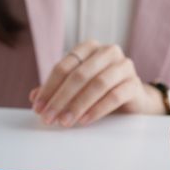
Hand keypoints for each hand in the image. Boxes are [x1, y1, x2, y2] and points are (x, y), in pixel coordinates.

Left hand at [30, 40, 165, 126]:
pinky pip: (114, 96)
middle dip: (60, 98)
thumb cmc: (101, 91)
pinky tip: (85, 120)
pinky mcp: (134, 83)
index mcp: (89, 48)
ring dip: (77, 105)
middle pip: (79, 74)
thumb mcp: (77, 88)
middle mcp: (107, 52)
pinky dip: (97, 109)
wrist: (134, 99)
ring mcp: (124, 66)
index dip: (48, 88)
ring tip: (65, 121)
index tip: (38, 108)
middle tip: (49, 118)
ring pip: (97, 84)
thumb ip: (57, 89)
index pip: (64, 66)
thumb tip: (34, 97)